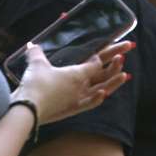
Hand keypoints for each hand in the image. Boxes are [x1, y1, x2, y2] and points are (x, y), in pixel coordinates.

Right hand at [14, 41, 132, 124]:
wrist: (29, 111)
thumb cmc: (35, 85)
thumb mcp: (36, 65)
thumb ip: (36, 53)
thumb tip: (32, 45)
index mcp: (77, 74)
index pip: (95, 62)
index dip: (103, 54)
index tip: (110, 48)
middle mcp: (82, 87)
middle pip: (103, 73)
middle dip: (116, 62)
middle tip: (126, 52)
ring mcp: (79, 100)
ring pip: (102, 89)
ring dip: (114, 82)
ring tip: (126, 76)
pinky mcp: (72, 110)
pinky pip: (90, 104)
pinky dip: (98, 99)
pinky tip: (103, 95)